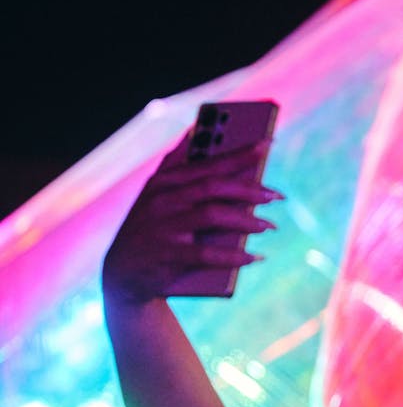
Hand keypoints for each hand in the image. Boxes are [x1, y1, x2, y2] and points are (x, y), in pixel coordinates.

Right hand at [102, 132, 281, 303]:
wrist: (123, 275)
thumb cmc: (150, 229)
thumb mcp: (155, 194)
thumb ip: (174, 164)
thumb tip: (192, 131)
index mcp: (164, 182)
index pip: (207, 162)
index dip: (239, 153)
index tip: (268, 143)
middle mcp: (162, 200)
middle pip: (213, 186)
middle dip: (249, 189)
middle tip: (276, 195)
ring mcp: (163, 228)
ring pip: (213, 216)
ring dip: (247, 220)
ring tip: (269, 226)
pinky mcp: (168, 256)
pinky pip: (208, 254)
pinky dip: (235, 256)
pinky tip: (256, 257)